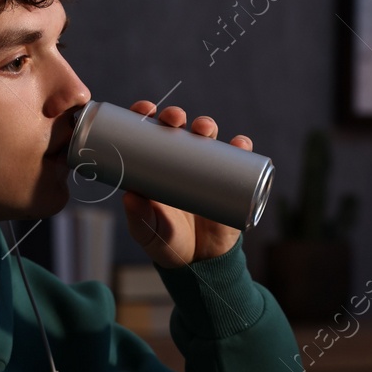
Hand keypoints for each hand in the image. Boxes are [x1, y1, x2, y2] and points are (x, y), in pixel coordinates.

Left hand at [122, 101, 249, 267]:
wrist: (199, 262)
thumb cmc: (167, 244)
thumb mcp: (148, 233)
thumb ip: (139, 218)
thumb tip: (130, 197)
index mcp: (154, 167)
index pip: (147, 133)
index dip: (145, 115)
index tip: (145, 110)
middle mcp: (179, 162)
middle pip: (178, 129)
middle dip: (175, 116)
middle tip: (174, 118)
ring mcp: (205, 170)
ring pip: (207, 138)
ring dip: (207, 125)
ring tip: (205, 129)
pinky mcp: (228, 181)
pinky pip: (238, 159)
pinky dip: (241, 148)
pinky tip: (240, 144)